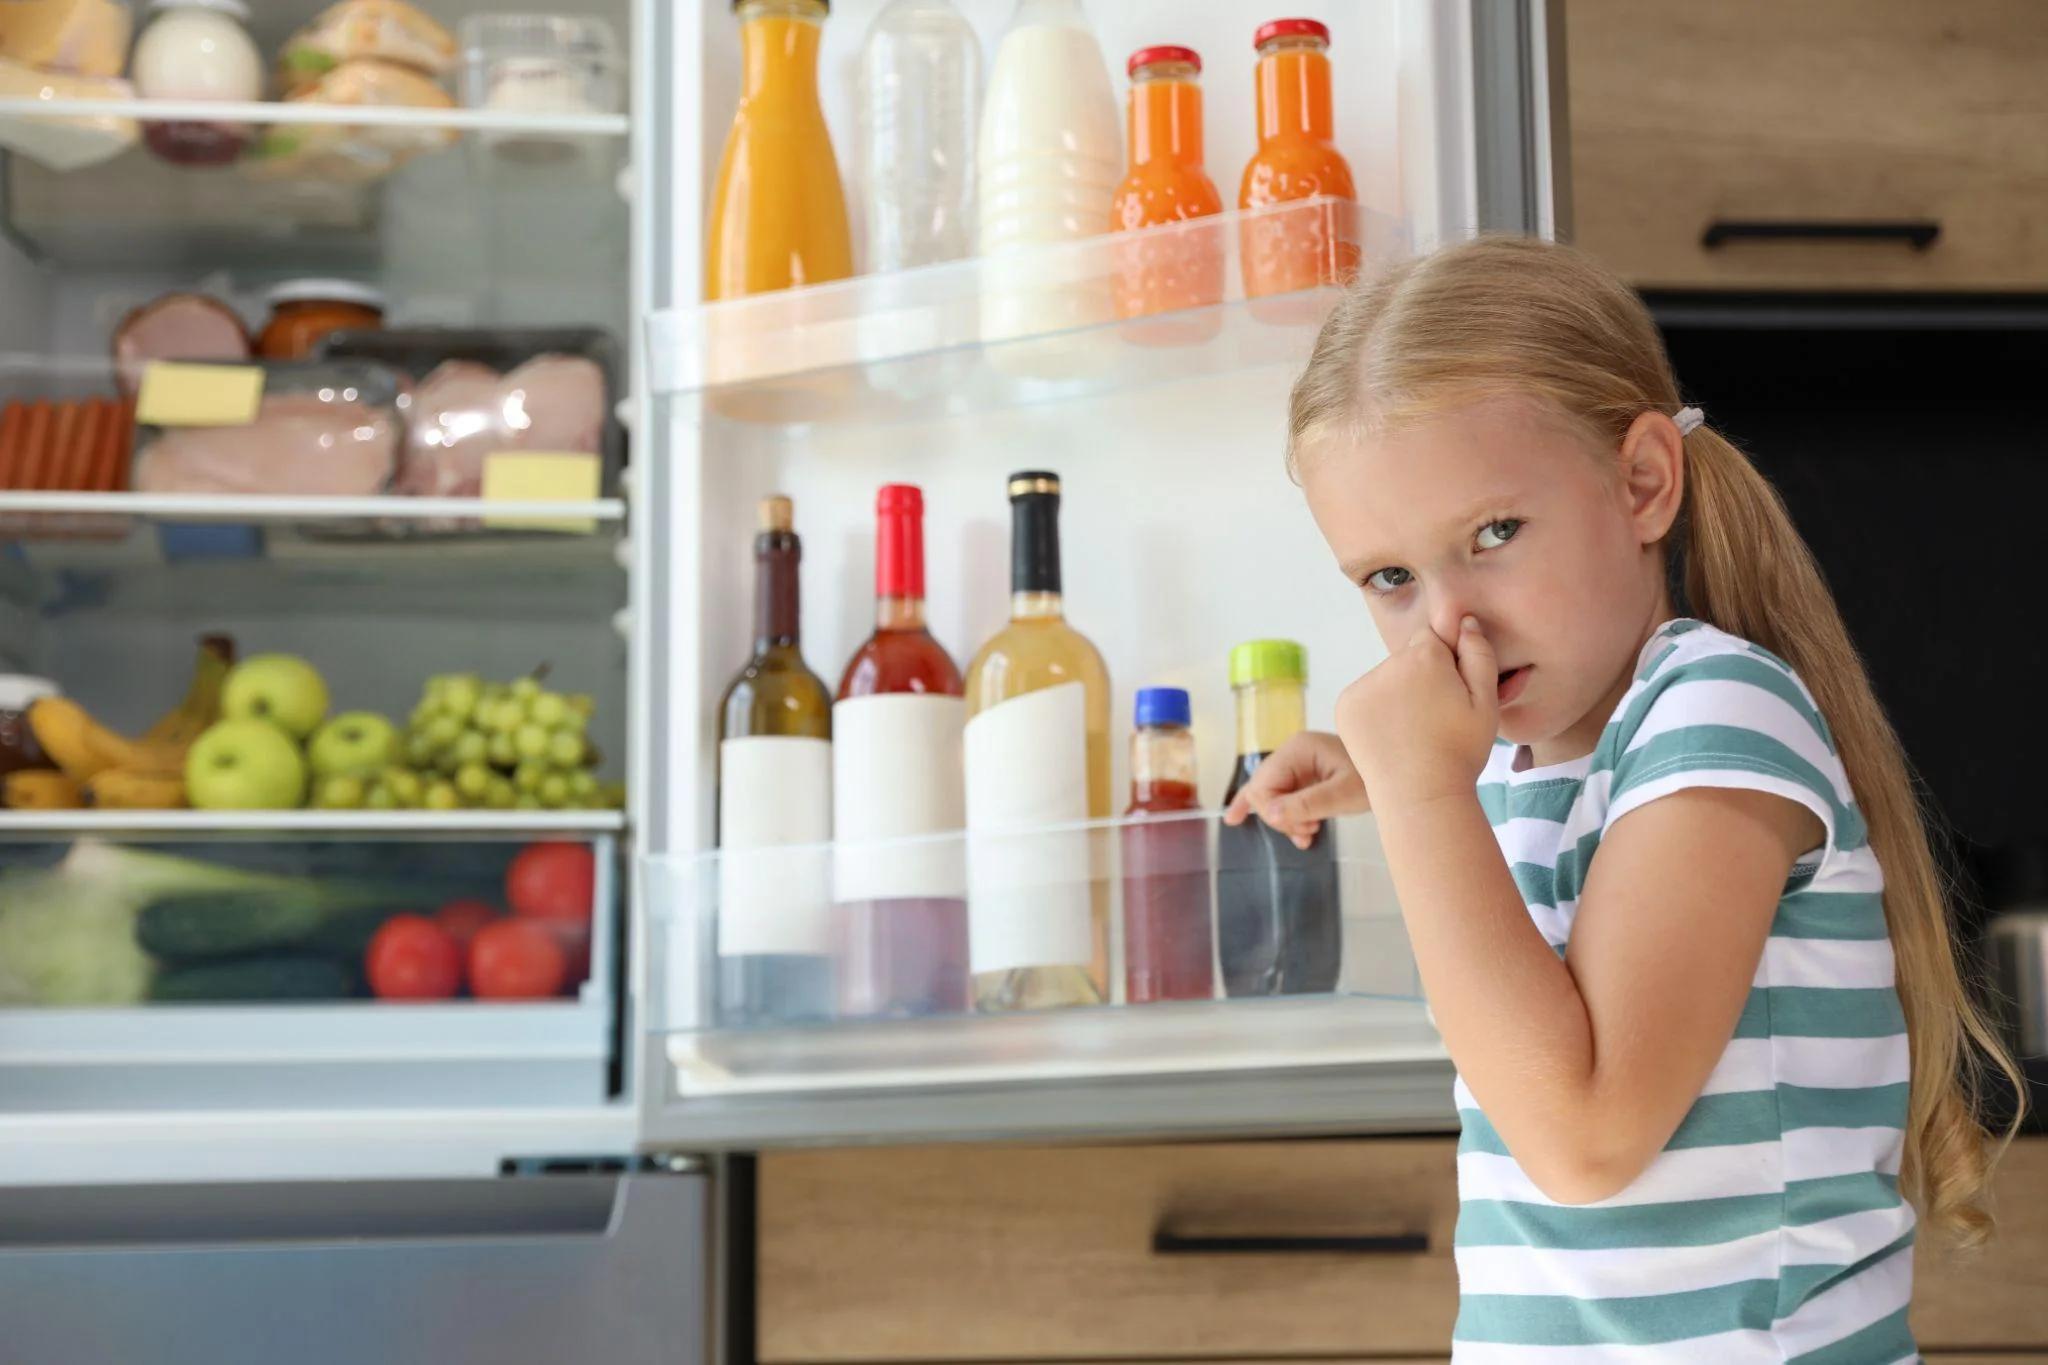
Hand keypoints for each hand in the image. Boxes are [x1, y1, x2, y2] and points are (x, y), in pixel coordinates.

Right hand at [1221, 730, 1367, 848]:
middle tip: (1306, 831)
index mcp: (1298, 749)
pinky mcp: (1303, 776)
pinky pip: (1278, 795)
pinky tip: (1242, 821)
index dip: (1272, 811)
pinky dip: (1275, 812)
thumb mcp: (1343, 795)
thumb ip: (1306, 804)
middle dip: (1279, 817)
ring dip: (1283, 820)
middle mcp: (1291, 753)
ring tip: (1308, 833)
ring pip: (1270, 796)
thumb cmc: (1374, 780)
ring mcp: (1296, 764)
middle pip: (1263, 790)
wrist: (1399, 774)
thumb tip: (1270, 815)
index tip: (1298, 826)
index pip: (1263, 784)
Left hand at [1335, 616, 1500, 811]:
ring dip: (1397, 694)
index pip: (1434, 638)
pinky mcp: (1344, 705)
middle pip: (1408, 658)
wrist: (1420, 796)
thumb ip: (1479, 654)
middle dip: (1421, 677)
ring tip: (1413, 731)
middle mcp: (1389, 663)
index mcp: (1425, 656)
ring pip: (1386, 678)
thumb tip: (1465, 621)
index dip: (1446, 664)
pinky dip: (1376, 710)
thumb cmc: (1460, 752)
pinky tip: (1392, 736)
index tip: (1450, 692)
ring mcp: (1362, 685)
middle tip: (1434, 718)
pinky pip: (1365, 696)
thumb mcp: (1486, 702)